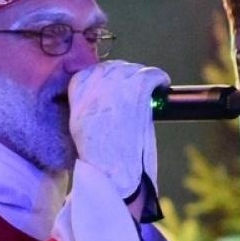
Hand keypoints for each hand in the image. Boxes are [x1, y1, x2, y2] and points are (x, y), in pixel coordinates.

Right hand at [68, 60, 168, 198]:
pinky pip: (153, 74)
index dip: (105, 78)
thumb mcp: (79, 127)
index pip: (89, 73)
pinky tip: (162, 86)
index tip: (115, 87)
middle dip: (124, 76)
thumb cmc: (98, 158)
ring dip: (141, 78)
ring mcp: (116, 86)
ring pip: (134, 69)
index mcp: (77, 95)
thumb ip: (87, 106)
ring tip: (149, 90)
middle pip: (113, 67)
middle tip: (135, 90)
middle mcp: (95, 86)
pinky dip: (159, 79)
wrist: (112, 172)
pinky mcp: (137, 90)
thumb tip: (103, 93)